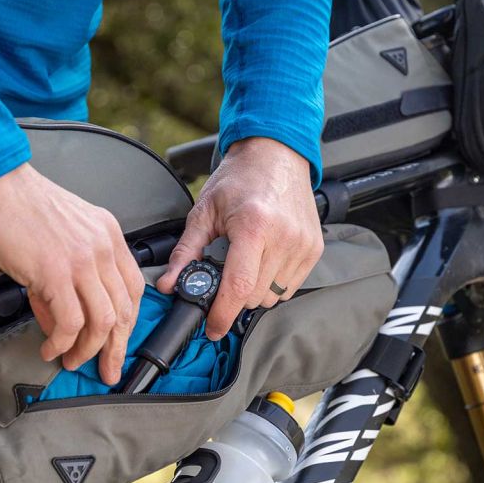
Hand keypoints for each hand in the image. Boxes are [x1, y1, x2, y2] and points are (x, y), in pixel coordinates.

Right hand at [0, 164, 144, 383]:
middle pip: (124, 310)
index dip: (127, 323)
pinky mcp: (55, 272)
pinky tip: (50, 348)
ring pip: (102, 321)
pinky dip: (62, 342)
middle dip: (115, 347)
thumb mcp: (60, 236)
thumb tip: (60, 321)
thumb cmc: (17, 204)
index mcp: (108, 234)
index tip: (117, 344)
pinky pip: (70, 321)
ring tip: (70, 360)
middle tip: (106, 369)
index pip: (133, 288)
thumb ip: (68, 277)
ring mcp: (81, 260)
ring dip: (88, 350)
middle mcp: (102, 247)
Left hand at [157, 137, 322, 339]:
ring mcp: (303, 244)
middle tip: (224, 274)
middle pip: (254, 296)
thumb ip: (187, 252)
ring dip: (254, 291)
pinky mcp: (314, 248)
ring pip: (273, 296)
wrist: (276, 154)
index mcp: (254, 225)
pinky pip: (290, 286)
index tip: (212, 328)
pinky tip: (263, 260)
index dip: (222, 314)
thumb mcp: (204, 211)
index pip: (238, 286)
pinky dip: (273, 283)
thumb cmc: (239, 179)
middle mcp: (284, 237)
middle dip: (234, 297)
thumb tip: (169, 285)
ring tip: (246, 262)